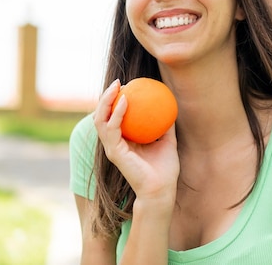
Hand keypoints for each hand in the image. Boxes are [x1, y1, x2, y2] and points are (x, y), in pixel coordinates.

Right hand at [93, 79, 179, 205]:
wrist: (162, 189)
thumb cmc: (165, 168)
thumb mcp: (167, 140)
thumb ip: (165, 124)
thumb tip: (171, 105)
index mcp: (123, 141)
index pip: (112, 117)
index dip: (114, 100)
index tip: (126, 85)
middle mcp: (114, 143)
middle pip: (102, 115)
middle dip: (106, 97)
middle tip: (118, 82)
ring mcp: (112, 148)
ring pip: (100, 120)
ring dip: (107, 101)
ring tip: (117, 87)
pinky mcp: (114, 153)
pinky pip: (112, 128)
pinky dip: (117, 113)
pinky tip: (125, 101)